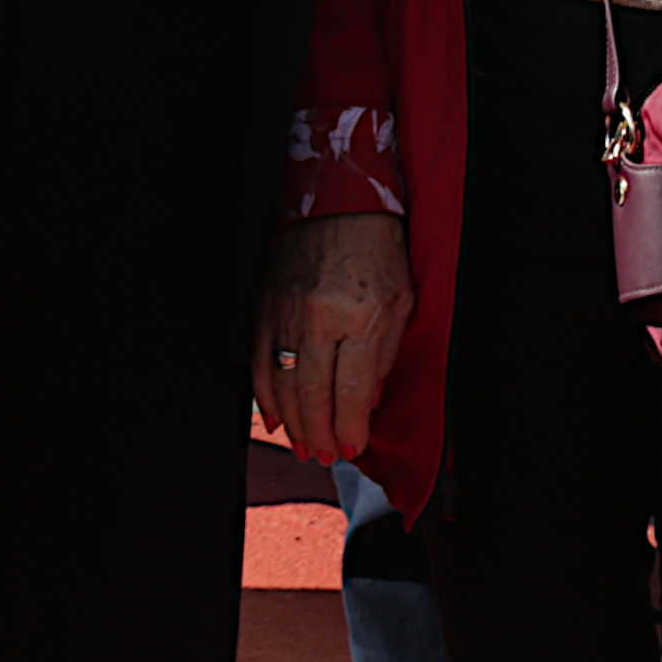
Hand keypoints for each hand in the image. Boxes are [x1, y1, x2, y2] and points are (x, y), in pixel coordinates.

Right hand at [254, 211, 412, 462]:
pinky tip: (277, 418)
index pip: (351, 390)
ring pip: (284, 385)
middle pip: (313, 395)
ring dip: (294, 424)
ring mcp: (286, 314)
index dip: (350, 427)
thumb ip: (385, 353)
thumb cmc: (379, 251)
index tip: (352, 448)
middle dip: (320, 434)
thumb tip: (369, 401)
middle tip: (325, 457)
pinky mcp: (265, 308)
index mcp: (360, 316)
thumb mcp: (401, 300)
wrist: (338, 204)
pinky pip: (260, 363)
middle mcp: (319, 318)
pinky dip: (267, 396)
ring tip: (305, 447)